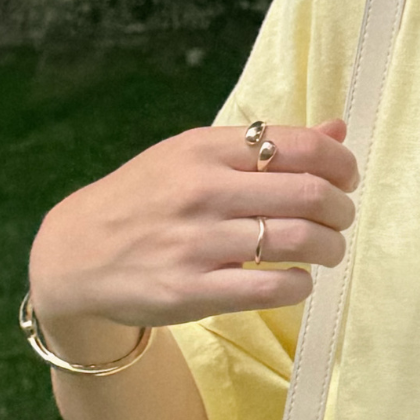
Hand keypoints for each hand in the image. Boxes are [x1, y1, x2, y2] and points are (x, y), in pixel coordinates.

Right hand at [28, 118, 358, 336]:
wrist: (74, 253)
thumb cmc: (146, 200)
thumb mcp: (194, 156)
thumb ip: (265, 145)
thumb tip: (338, 129)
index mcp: (205, 148)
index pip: (301, 146)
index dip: (341, 164)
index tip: (346, 180)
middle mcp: (203, 190)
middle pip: (310, 194)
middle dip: (341, 210)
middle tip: (340, 220)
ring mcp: (196, 242)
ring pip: (299, 241)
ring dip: (330, 248)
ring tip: (326, 251)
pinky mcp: (191, 290)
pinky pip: (272, 288)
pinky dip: (301, 285)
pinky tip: (296, 279)